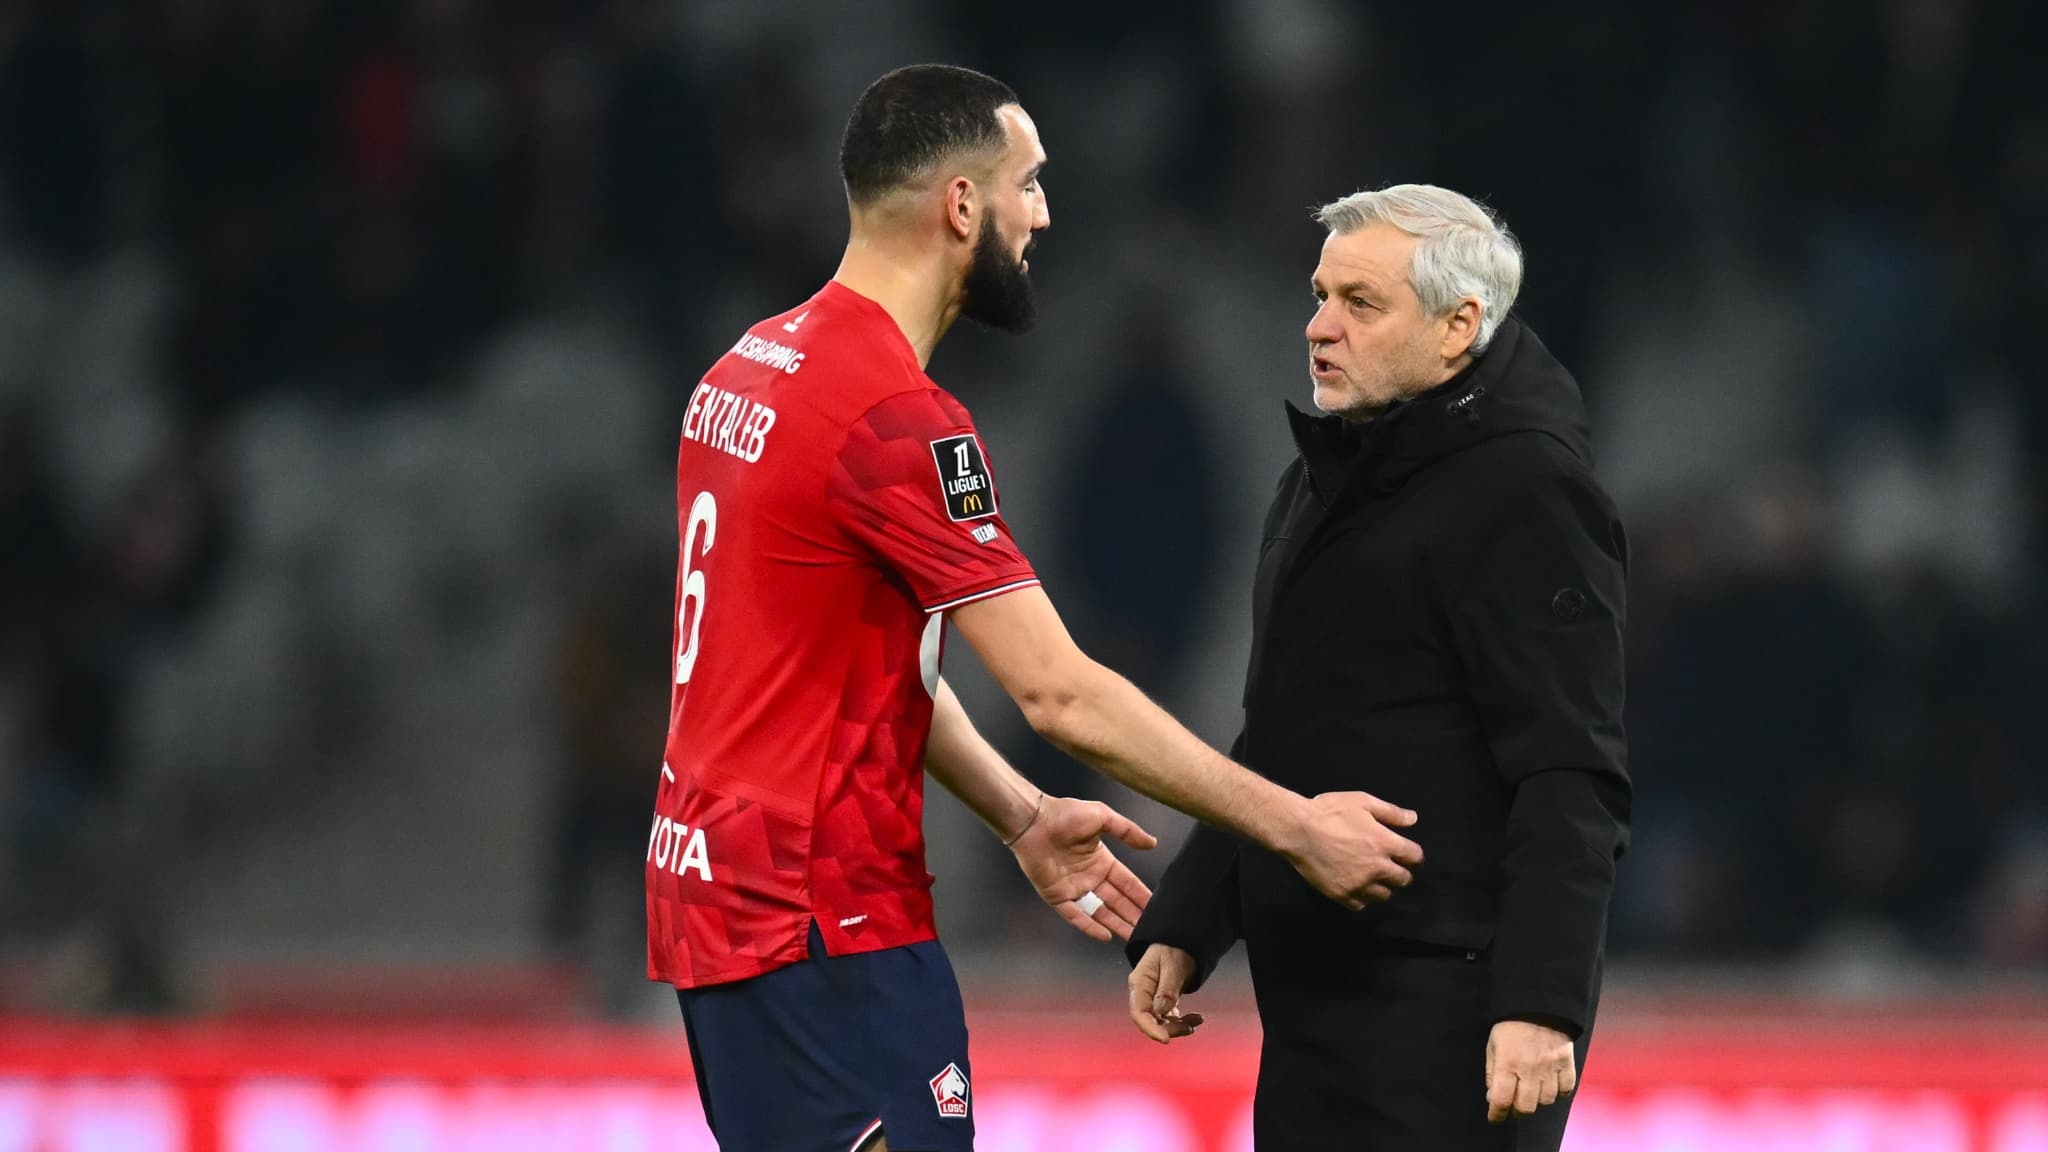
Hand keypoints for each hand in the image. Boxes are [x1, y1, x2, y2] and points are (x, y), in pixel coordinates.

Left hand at [1009, 796, 1155, 941]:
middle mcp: (1090, 877)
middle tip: (1150, 929)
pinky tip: (1105, 936)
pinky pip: (1075, 915)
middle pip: (1116, 901)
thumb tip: (1152, 843)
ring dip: (1116, 924)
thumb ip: (1127, 831)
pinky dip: (1089, 926)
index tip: (1156, 907)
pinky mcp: (1057, 896)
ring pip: (1099, 912)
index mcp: (1101, 861)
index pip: (1126, 882)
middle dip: (1132, 915)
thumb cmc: (1065, 815)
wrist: (1034, 821)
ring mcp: (1073, 889)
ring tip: (1133, 937)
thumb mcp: (1102, 817)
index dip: (1140, 895)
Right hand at [1127, 943, 1203, 1043]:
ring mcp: (1153, 999)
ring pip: (1162, 1023)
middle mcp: (1143, 994)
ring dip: (1179, 1027)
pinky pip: (1171, 1018)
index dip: (1150, 1029)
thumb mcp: (1172, 964)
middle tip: (1190, 1027)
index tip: (1165, 1039)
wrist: (1179, 942)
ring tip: (1197, 1020)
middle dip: (1170, 1029)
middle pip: (1151, 1021)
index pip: (1139, 1012)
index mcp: (1140, 983)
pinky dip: (1184, 1022)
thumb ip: (1167, 988)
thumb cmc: (1173, 949)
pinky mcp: (1163, 1003)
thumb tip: (1161, 1011)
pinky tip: (1196, 1018)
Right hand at [1281, 791, 1422, 909]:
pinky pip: (1361, 904)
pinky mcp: (1342, 894)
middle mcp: (1377, 868)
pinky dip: (1362, 897)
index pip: (1414, 857)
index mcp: (1385, 843)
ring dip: (1383, 886)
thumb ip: (1390, 812)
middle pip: (1403, 879)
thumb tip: (1413, 819)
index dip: (1413, 855)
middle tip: (1391, 866)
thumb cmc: (1330, 811)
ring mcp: (1359, 884)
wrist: (1298, 830)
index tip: (1407, 854)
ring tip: (1374, 878)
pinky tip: (1356, 887)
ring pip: (1384, 895)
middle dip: (1401, 872)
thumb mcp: (1362, 802)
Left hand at [1485, 1020, 1576, 1123]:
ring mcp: (1550, 1067)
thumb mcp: (1493, 1045)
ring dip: (1536, 1101)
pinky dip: (1558, 1092)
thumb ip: (1492, 1072)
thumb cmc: (1511, 1026)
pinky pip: (1565, 1090)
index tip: (1494, 1118)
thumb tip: (1493, 1097)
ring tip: (1530, 1092)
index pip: (1501, 1099)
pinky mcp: (1566, 1063)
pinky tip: (1549, 1085)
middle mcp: (1529, 1068)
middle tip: (1512, 1105)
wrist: (1539, 1005)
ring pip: (1546, 1101)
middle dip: (1516, 1111)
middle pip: (1525, 1107)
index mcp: (1507, 1063)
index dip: (1496, 1114)